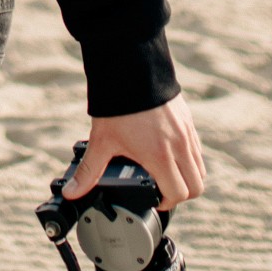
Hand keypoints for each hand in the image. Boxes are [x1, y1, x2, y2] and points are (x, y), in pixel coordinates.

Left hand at [64, 93, 204, 214]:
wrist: (131, 67)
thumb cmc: (118, 104)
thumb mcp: (102, 141)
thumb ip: (89, 171)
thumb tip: (71, 192)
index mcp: (160, 155)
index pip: (178, 193)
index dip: (167, 203)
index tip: (154, 199)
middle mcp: (180, 145)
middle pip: (197, 186)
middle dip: (181, 194)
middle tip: (162, 190)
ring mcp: (187, 132)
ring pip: (200, 167)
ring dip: (187, 176)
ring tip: (165, 173)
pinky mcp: (188, 121)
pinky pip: (197, 149)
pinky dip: (188, 158)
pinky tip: (168, 152)